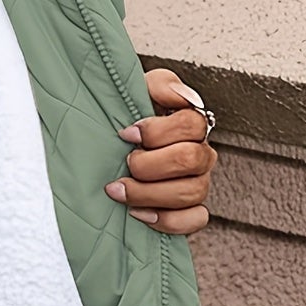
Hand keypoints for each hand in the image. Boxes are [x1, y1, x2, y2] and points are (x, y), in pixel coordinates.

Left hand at [105, 68, 217, 235]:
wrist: (105, 149)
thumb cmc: (125, 120)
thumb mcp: (138, 91)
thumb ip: (161, 85)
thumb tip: (184, 98)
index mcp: (191, 124)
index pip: (191, 124)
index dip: (157, 131)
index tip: (126, 134)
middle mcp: (200, 154)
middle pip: (191, 159)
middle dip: (149, 164)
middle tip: (125, 163)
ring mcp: (197, 183)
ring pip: (192, 192)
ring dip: (149, 193)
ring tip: (119, 190)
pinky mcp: (189, 211)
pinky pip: (196, 220)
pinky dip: (168, 220)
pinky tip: (140, 214)